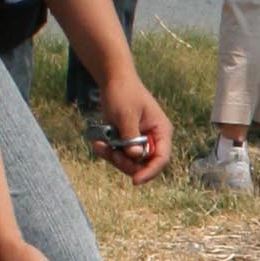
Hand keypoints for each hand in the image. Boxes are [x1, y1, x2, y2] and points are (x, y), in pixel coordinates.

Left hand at [90, 68, 172, 182]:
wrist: (113, 80)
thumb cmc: (124, 92)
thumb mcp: (126, 114)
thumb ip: (131, 136)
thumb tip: (136, 156)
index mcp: (161, 131)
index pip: (162, 158)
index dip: (150, 172)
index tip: (135, 180)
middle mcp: (153, 139)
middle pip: (144, 165)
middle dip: (125, 163)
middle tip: (108, 152)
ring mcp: (140, 141)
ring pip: (130, 162)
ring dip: (113, 157)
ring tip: (99, 145)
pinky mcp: (127, 141)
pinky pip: (119, 155)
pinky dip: (108, 152)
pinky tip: (97, 143)